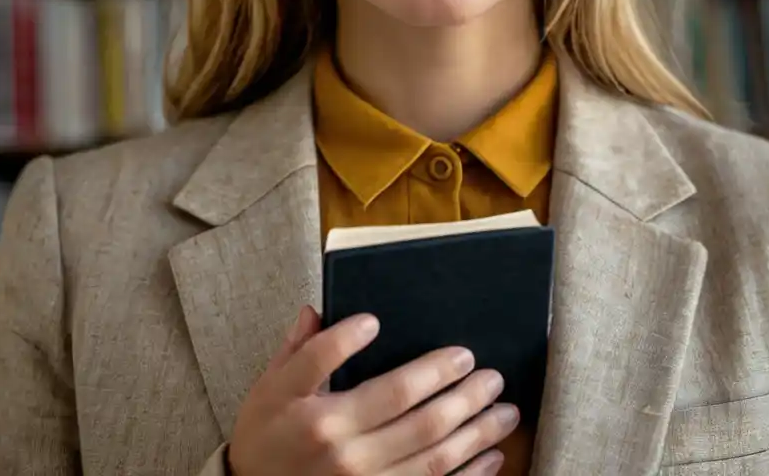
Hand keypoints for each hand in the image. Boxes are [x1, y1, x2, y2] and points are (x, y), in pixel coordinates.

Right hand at [228, 305, 516, 475]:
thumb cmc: (265, 439)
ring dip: (475, 427)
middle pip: (407, 406)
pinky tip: (492, 454)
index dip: (352, 336)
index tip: (376, 320)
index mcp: (315, 414)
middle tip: (485, 368)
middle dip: (454, 384)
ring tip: (503, 407)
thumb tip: (317, 308)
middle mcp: (341, 450)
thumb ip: (299, 351)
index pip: (333, 361)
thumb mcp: (269, 391)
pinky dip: (469, 474)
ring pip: (432, 451)